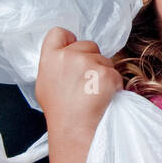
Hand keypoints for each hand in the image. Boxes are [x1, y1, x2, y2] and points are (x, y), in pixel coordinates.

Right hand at [35, 27, 121, 152]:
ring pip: (105, 60)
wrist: (74, 130)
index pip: (59, 33)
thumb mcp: (46, 83)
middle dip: (92, 59)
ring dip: (104, 73)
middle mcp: (68, 56)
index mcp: (50, 58)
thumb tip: (66, 54)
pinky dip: (114, 85)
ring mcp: (88, 64)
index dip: (70, 41)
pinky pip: (116, 74)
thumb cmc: (60, 111)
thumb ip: (55, 64)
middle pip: (89, 45)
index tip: (74, 54)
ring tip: (93, 94)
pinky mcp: (106, 74)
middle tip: (86, 83)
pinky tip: (103, 98)